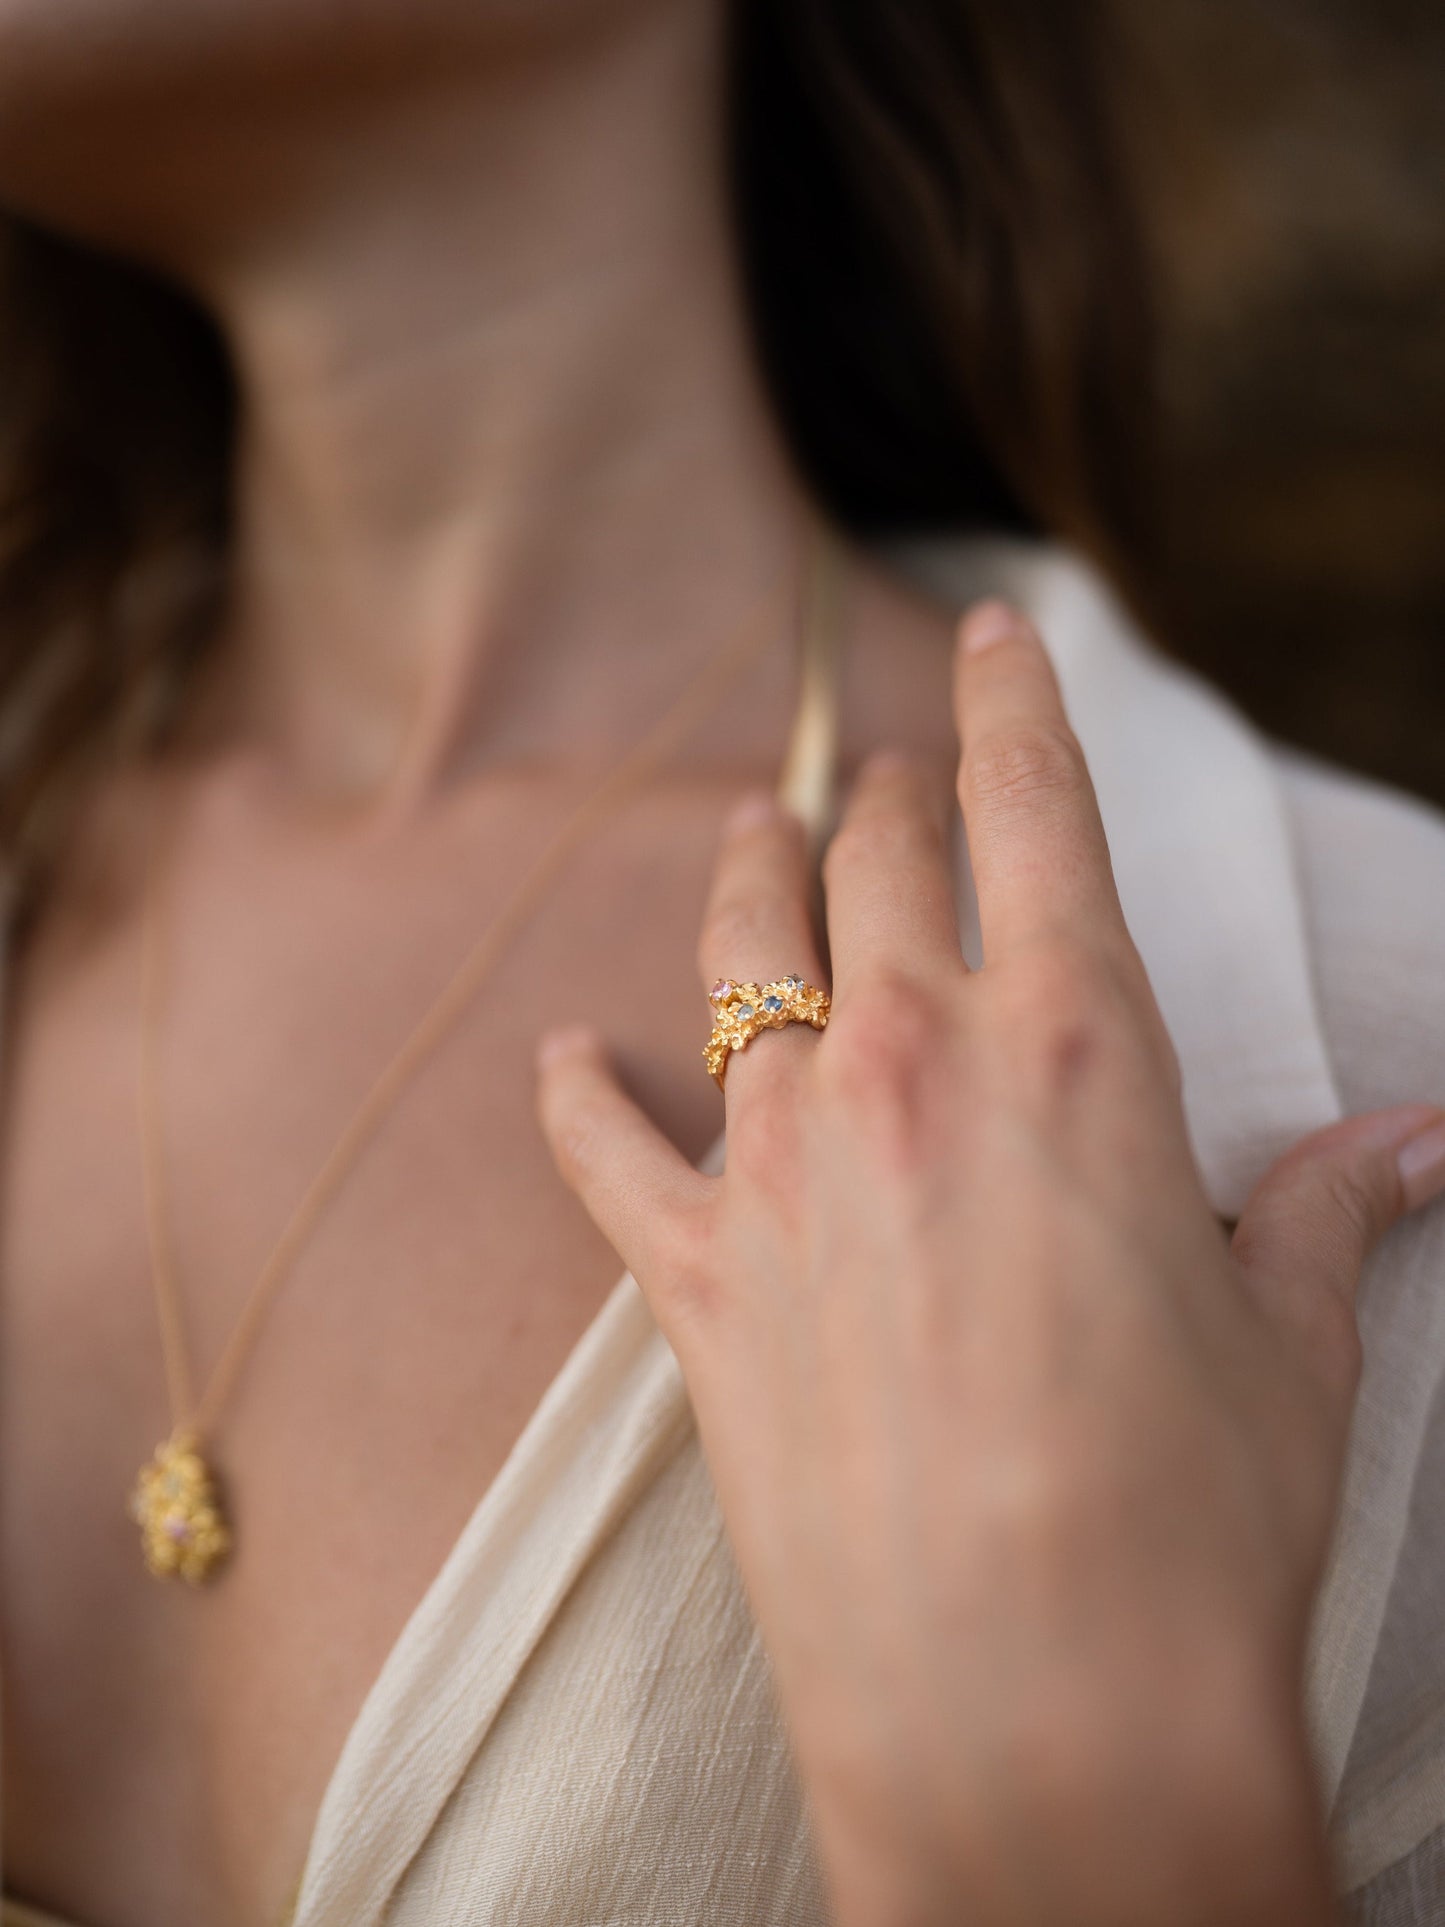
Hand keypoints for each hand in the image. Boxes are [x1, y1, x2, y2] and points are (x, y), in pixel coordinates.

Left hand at [536, 601, 1444, 1926]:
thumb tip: (1412, 1140)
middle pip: (882, 856)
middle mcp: (911, 1066)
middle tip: (897, 779)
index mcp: (1073, 1048)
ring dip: (750, 874)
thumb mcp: (1289, 1339)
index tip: (991, 634)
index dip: (1013, 700)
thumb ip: (1325, 1210)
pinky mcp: (693, 1279)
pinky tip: (565, 1059)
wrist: (1036, 1712)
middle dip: (895, 794)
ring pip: (738, 949)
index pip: (1034, 808)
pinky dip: (579, 1096)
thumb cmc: (1191, 1517)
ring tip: (755, 834)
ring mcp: (783, 1163)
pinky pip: (603, 1148)